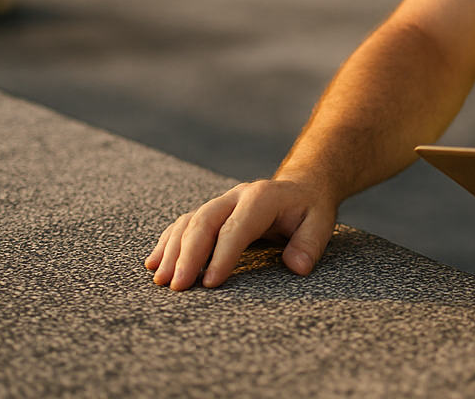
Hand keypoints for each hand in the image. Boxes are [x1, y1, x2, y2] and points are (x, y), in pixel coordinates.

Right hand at [144, 177, 336, 290]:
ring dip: (172, 250)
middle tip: (177, 286)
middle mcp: (236, 197)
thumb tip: (297, 266)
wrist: (301, 187)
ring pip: (189, 222)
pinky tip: (154, 263)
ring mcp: (220, 203)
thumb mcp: (321, 222)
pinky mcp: (211, 212)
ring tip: (161, 280)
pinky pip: (184, 224)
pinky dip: (167, 243)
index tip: (210, 283)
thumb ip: (309, 243)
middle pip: (204, 222)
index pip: (236, 228)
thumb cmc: (309, 210)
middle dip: (188, 255)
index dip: (222, 255)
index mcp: (261, 198)